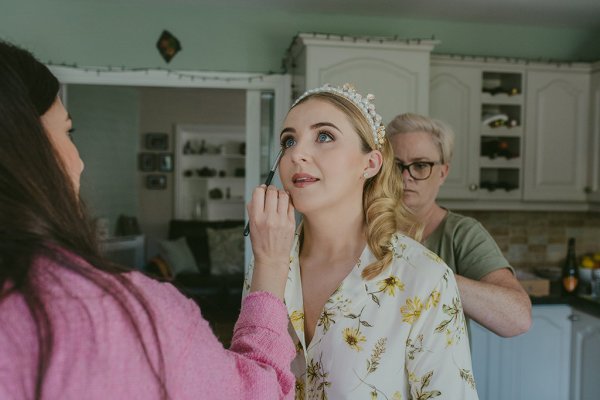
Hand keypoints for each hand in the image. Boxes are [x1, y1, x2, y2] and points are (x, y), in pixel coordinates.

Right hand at [247, 184, 295, 298]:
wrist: (272, 258)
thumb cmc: (261, 242)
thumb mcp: (251, 225)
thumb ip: (253, 208)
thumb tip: (259, 192)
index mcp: (256, 218)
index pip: (258, 192)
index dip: (260, 189)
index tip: (262, 190)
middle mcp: (269, 218)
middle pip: (271, 191)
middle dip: (271, 189)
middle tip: (271, 192)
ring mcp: (281, 220)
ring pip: (283, 195)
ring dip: (280, 193)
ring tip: (279, 197)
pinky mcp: (291, 223)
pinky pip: (291, 205)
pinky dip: (288, 201)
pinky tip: (285, 204)